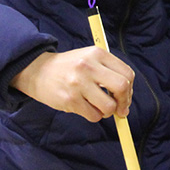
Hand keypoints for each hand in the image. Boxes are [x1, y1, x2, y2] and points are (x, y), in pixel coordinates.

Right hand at [10, 47, 133, 121]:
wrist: (38, 71)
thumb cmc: (69, 68)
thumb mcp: (89, 59)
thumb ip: (109, 72)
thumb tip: (126, 99)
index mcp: (97, 54)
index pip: (127, 73)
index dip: (130, 89)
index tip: (125, 97)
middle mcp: (88, 66)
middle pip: (122, 87)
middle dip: (124, 102)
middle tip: (120, 109)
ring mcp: (78, 83)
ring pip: (109, 106)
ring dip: (108, 112)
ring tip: (99, 107)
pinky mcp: (70, 99)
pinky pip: (94, 116)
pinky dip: (94, 116)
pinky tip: (86, 108)